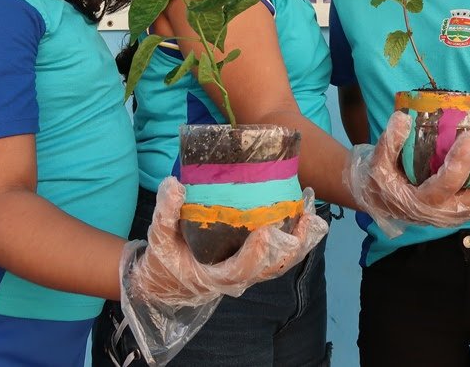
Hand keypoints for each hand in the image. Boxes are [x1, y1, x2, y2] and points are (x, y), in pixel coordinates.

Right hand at [119, 178, 328, 364]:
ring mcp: (251, 272)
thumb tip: (174, 185)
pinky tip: (304, 214)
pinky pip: (282, 254)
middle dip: (292, 242)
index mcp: (216, 276)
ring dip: (300, 239)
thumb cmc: (164, 262)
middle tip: (303, 215)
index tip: (265, 231)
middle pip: (274, 266)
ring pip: (283, 261)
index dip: (256, 253)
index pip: (242, 269)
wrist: (166, 283)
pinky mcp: (256, 263)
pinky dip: (296, 237)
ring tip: (310, 211)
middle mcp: (240, 278)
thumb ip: (165, 213)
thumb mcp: (158, 239)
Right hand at [345, 112, 469, 237]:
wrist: (384, 200)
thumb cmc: (381, 180)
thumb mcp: (377, 162)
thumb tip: (402, 119)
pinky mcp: (466, 210)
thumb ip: (389, 143)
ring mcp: (458, 214)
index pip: (446, 184)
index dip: (461, 161)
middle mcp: (444, 213)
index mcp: (421, 202)